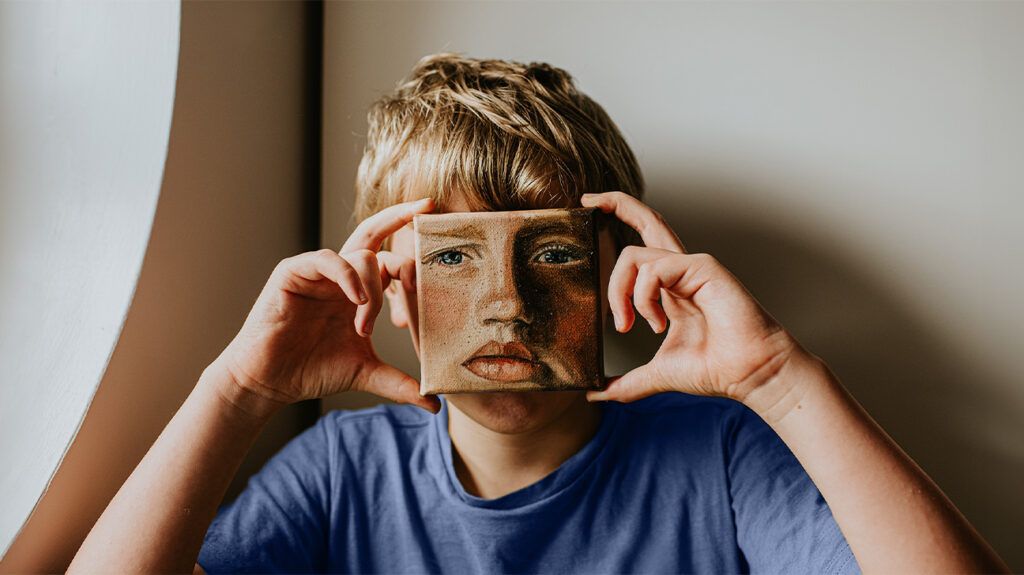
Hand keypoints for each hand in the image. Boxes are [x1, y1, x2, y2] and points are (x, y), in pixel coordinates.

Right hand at [211, 198, 439, 415]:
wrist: (270, 381)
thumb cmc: (312, 371)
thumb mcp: (366, 373)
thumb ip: (400, 383)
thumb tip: (435, 405)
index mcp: (358, 290)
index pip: (389, 257)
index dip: (412, 249)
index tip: (440, 244)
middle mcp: (340, 274)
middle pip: (373, 233)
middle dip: (401, 216)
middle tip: (427, 205)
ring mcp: (317, 271)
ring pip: (359, 255)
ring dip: (372, 288)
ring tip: (365, 325)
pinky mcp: (293, 272)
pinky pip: (327, 260)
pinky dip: (346, 276)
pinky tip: (356, 300)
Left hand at [583, 192, 808, 409]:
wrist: (750, 374)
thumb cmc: (716, 369)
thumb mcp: (658, 374)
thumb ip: (628, 382)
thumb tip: (597, 394)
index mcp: (670, 287)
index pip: (642, 246)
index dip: (619, 223)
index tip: (592, 216)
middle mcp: (680, 271)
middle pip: (647, 221)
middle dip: (615, 203)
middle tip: (586, 202)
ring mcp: (691, 267)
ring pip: (634, 255)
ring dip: (621, 294)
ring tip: (633, 325)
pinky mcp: (701, 267)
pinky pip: (653, 271)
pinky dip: (644, 298)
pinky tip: (655, 323)